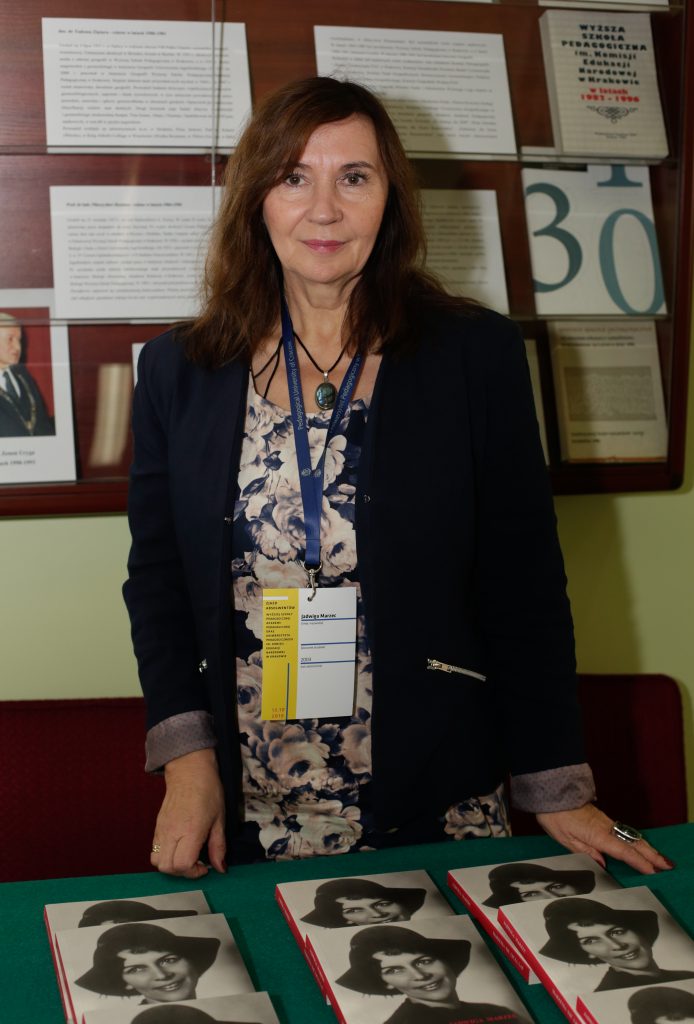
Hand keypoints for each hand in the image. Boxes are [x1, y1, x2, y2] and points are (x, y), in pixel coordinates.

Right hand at [151, 747, 226, 877]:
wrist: (189, 771)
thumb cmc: (208, 791)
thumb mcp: (219, 819)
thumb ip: (219, 846)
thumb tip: (220, 868)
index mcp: (190, 830)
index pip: (182, 864)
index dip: (194, 872)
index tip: (205, 866)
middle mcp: (172, 832)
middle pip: (167, 868)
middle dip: (182, 872)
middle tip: (196, 862)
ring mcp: (161, 829)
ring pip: (156, 862)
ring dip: (171, 865)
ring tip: (186, 856)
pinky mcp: (156, 826)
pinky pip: (154, 850)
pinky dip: (164, 856)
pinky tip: (179, 846)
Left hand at [536, 803, 673, 874]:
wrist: (553, 794)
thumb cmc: (556, 817)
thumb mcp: (566, 839)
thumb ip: (586, 853)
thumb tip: (603, 864)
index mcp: (598, 835)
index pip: (623, 851)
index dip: (639, 862)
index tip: (652, 871)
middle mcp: (606, 828)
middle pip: (633, 843)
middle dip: (651, 855)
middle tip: (665, 866)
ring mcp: (606, 822)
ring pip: (631, 837)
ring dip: (646, 848)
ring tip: (658, 859)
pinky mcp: (604, 820)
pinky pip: (624, 833)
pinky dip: (637, 841)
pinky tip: (640, 846)